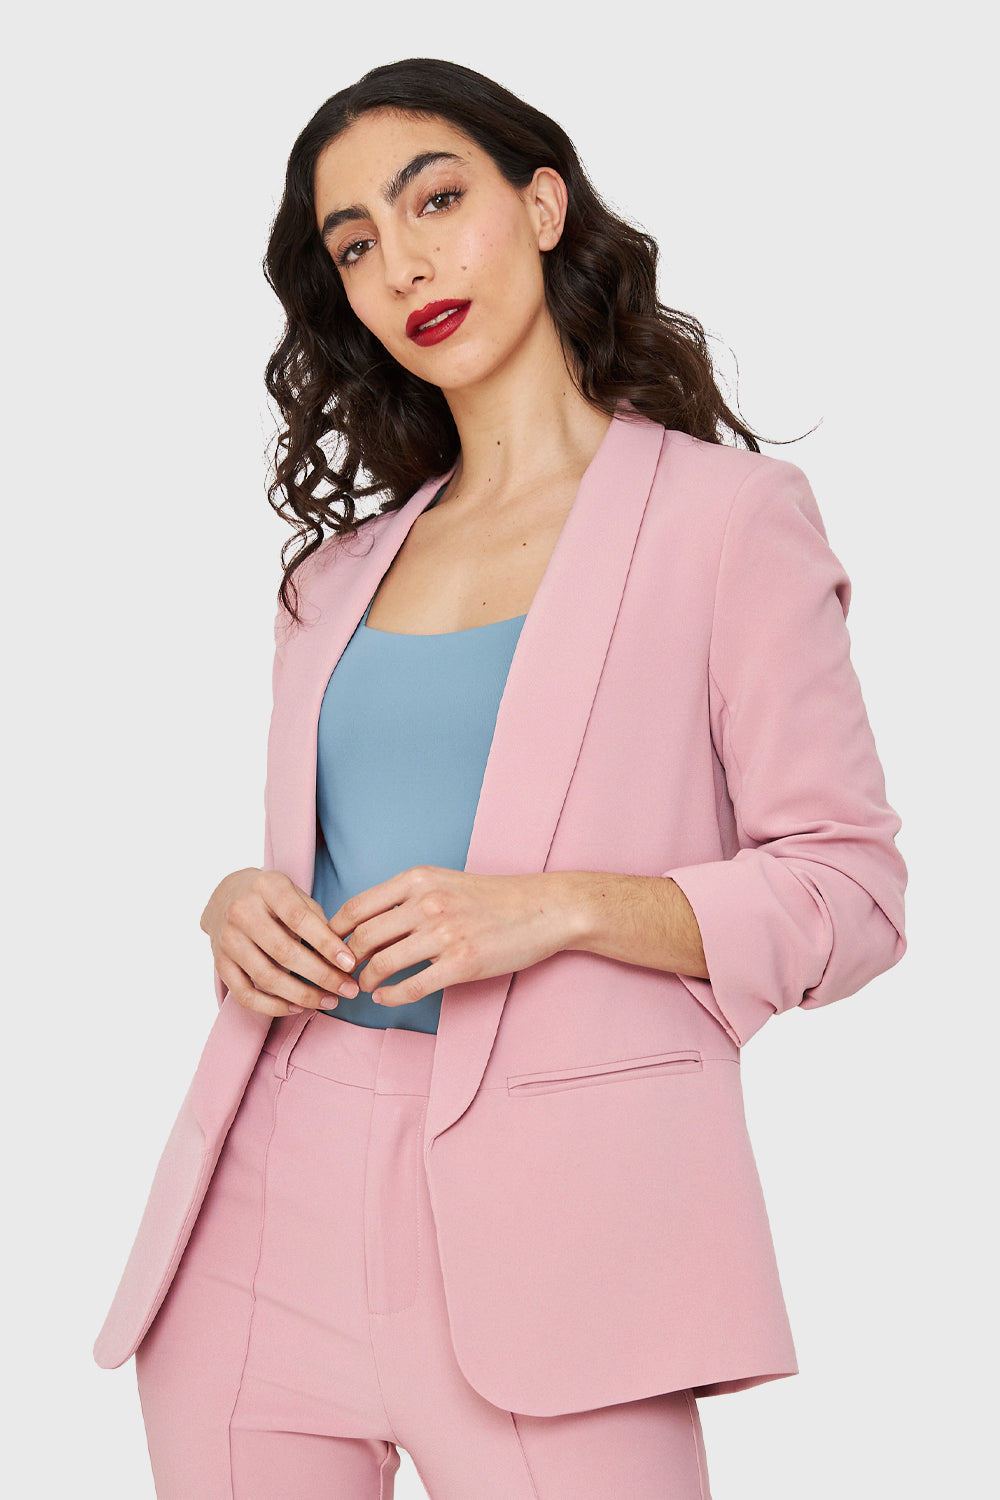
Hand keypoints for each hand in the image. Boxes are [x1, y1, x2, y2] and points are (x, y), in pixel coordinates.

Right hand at [200, 867, 360, 1016]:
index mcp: (266, 887)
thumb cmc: (272, 898)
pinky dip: (272, 1007)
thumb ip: (317, 919)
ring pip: (266, 977)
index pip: (299, 919)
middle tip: (348, 989)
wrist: (225, 896)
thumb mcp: (295, 894)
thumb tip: (342, 956)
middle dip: (321, 975)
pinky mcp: (220, 963)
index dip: (327, 944)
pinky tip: (297, 1007)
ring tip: (329, 1001)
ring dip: (302, 995)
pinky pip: (245, 995)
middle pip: (284, 952)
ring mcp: (227, 939)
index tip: (350, 964)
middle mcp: (241, 912)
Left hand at [331, 866, 580, 1006]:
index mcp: (418, 879)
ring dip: (365, 980)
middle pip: (363, 937)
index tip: (330, 947)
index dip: (334, 931)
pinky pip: (411, 986)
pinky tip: (385, 998)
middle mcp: (427, 903)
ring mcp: (444, 933)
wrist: (544, 909)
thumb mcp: (445, 881)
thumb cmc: (493, 898)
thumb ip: (407, 897)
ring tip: (364, 987)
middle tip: (343, 974)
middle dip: (345, 961)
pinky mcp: (462, 962)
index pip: (357, 906)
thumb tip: (366, 922)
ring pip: (382, 963)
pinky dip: (390, 996)